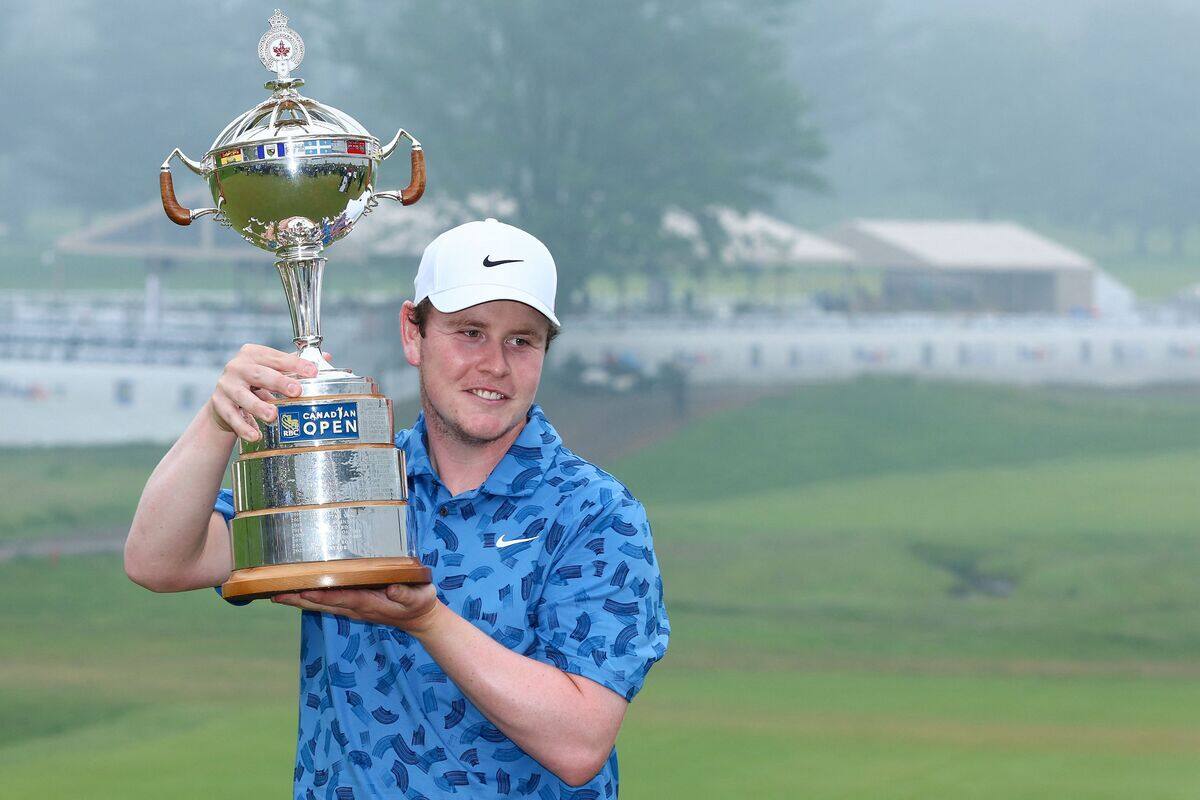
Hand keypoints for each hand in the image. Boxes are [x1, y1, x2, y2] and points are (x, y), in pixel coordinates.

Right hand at [208, 344, 328, 440]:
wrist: (224, 400)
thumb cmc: (255, 382)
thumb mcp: (272, 370)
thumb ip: (294, 365)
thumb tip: (326, 357)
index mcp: (253, 354)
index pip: (277, 357)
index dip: (295, 364)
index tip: (313, 372)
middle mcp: (237, 367)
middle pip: (259, 374)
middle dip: (278, 382)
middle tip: (295, 392)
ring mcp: (226, 386)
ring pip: (243, 396)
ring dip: (258, 406)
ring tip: (273, 416)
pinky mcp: (219, 405)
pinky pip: (232, 417)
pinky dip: (243, 427)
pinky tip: (255, 435)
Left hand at [271, 583, 442, 632]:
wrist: (420, 620)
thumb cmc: (420, 604)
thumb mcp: (419, 597)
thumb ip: (406, 594)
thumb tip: (392, 589)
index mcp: (370, 603)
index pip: (342, 599)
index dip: (323, 596)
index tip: (304, 592)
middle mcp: (356, 607)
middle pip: (323, 604)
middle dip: (300, 600)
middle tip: (276, 594)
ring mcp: (354, 608)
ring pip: (322, 605)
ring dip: (300, 601)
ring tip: (278, 595)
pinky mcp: (354, 605)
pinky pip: (328, 603)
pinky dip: (311, 599)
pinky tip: (299, 595)